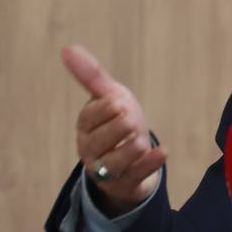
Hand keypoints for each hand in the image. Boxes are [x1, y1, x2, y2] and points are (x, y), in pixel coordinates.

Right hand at [61, 45, 166, 216]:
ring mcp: (106, 170)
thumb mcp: (109, 97)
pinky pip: (137, 175)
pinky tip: (162, 152)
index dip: (109, 108)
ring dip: (134, 147)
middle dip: (123, 127)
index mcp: (85, 125)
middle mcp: (90, 149)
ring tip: (140, 140)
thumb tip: (68, 48)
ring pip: (117, 160)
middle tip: (130, 121)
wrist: (135, 157)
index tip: (119, 104)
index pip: (94, 114)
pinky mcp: (125, 184)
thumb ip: (92, 76)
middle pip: (105, 138)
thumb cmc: (119, 122)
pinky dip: (151, 163)